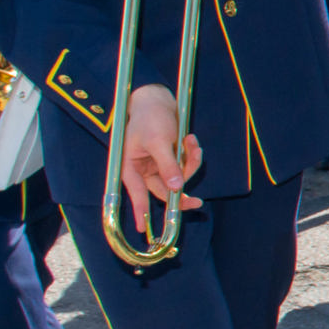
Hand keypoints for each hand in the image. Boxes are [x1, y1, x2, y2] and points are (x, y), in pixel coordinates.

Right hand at [118, 83, 202, 237]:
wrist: (158, 98)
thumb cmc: (150, 117)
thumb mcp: (158, 141)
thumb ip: (167, 165)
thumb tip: (176, 188)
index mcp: (131, 168)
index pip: (136, 194)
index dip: (140, 211)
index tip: (142, 229)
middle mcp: (144, 170)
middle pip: (163, 191)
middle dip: (181, 193)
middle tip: (197, 203)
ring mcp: (158, 165)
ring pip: (179, 177)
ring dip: (190, 163)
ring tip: (191, 142)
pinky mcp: (171, 158)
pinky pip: (185, 164)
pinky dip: (192, 154)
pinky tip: (191, 139)